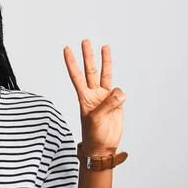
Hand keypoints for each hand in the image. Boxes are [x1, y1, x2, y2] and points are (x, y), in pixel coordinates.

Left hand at [63, 39, 125, 155]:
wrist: (103, 146)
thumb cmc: (93, 134)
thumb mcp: (96, 119)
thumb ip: (107, 104)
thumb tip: (120, 92)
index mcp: (84, 97)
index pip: (76, 76)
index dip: (71, 62)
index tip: (66, 49)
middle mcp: (93, 94)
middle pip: (90, 70)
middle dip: (87, 56)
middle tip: (84, 41)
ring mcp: (105, 97)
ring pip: (105, 75)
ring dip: (105, 61)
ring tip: (104, 46)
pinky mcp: (116, 103)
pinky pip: (120, 92)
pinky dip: (121, 95)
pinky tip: (120, 102)